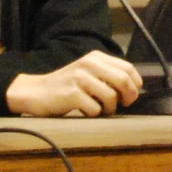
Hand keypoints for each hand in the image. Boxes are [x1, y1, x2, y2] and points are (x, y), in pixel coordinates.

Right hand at [7, 51, 142, 116]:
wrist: (36, 92)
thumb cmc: (67, 86)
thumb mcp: (88, 73)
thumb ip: (108, 75)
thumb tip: (133, 89)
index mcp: (96, 57)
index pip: (128, 68)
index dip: (135, 84)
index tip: (131, 95)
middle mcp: (89, 64)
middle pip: (123, 80)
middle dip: (129, 96)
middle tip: (124, 105)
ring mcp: (80, 78)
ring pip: (111, 96)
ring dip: (109, 108)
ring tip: (101, 110)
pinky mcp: (72, 94)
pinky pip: (95, 109)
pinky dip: (93, 114)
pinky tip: (84, 110)